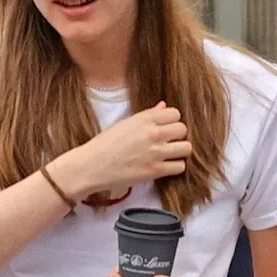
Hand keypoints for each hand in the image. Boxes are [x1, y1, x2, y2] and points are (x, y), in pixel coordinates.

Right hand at [62, 102, 190, 197]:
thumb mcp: (124, 124)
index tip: (164, 128)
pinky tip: (163, 166)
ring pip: (186, 148)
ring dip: (178, 152)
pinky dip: (173, 167)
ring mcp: (155, 152)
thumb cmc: (104, 145)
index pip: (175, 113)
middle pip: (182, 129)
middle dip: (176, 136)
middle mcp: (152, 133)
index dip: (170, 121)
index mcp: (143, 119)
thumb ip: (147, 116)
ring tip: (167, 155)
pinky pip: (180, 166)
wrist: (91, 166)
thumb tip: (164, 106)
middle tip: (166, 142)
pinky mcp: (155, 170)